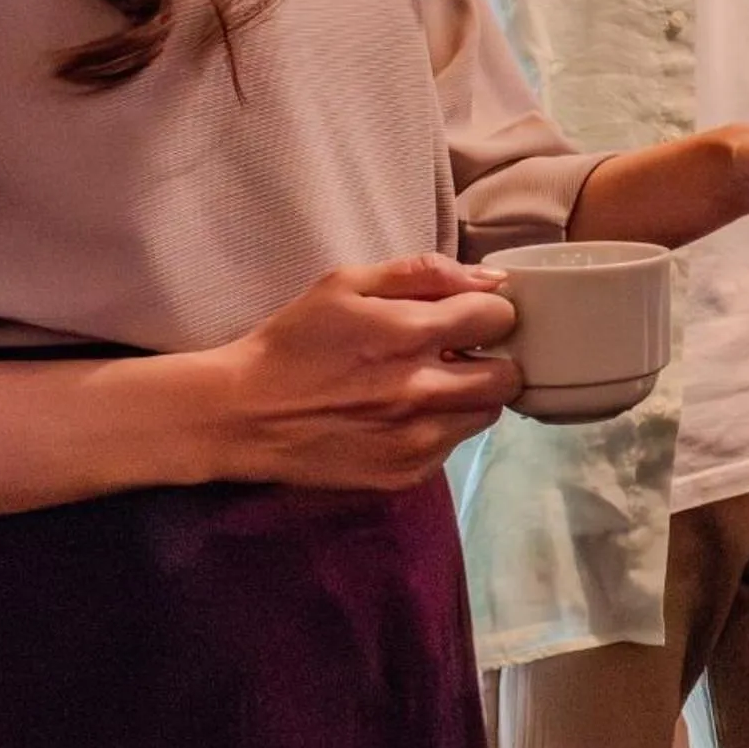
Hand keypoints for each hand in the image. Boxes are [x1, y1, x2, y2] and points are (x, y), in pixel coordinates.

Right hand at [213, 255, 521, 490]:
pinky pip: (452, 446)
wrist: (240, 414)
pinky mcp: (405, 474)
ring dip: (470, 397)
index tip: (469, 318)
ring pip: (486, 415)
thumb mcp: (346, 283)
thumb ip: (424, 273)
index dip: (488, 314)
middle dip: (493, 360)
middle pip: (508, 377)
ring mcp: (416, 439)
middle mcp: (422, 392)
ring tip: (431, 386)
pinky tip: (404, 416)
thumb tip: (491, 281)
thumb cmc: (294, 340)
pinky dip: (441, 428)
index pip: (498, 318)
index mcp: (410, 334)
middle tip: (460, 355)